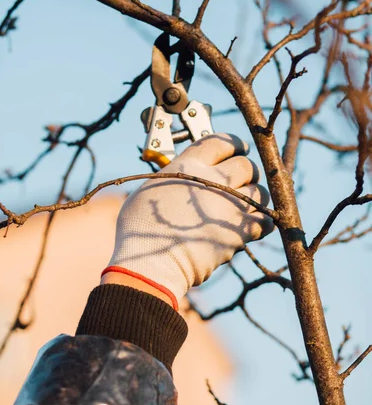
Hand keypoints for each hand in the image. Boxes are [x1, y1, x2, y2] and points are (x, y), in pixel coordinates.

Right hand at [106, 133, 273, 303]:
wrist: (150, 263)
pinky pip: (265, 221)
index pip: (221, 141)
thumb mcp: (150, 188)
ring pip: (260, 191)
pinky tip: (254, 226)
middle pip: (246, 165)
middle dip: (248, 171)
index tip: (240, 149)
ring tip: (247, 204)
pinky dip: (262, 223)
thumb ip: (173, 176)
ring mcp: (229, 205)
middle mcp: (212, 180)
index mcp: (188, 165)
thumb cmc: (139, 229)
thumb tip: (182, 176)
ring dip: (257, 196)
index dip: (235, 144)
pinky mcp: (239, 232)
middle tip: (244, 179)